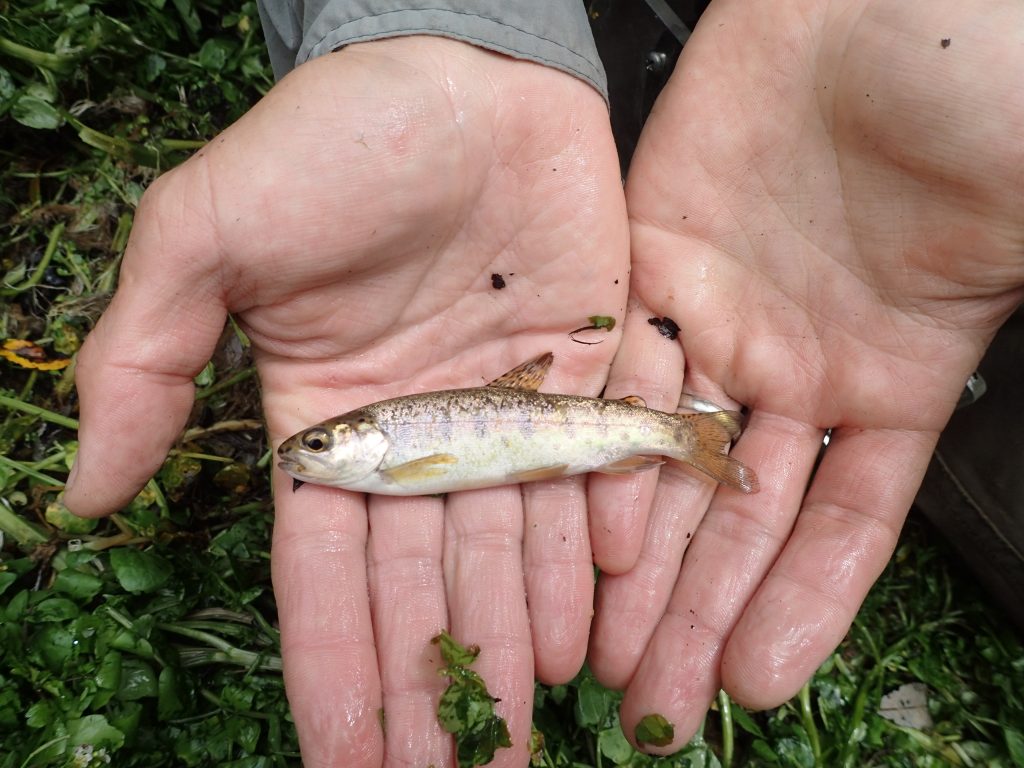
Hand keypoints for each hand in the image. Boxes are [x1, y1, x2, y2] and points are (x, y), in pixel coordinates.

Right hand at [64, 37, 627, 765]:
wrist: (457, 68)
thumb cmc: (329, 140)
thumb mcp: (206, 237)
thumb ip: (144, 364)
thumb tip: (82, 498)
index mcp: (327, 420)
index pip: (328, 575)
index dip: (337, 673)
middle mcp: (422, 430)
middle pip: (428, 586)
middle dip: (439, 688)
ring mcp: (507, 406)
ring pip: (513, 552)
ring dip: (520, 645)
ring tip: (532, 737)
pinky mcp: (586, 370)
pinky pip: (592, 478)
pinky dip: (598, 549)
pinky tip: (602, 625)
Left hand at [585, 0, 1023, 751]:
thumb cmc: (984, 93)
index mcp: (898, 377)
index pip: (844, 528)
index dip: (804, 612)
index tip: (755, 690)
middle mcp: (801, 363)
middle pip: (742, 520)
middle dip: (700, 614)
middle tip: (655, 707)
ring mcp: (726, 316)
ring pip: (675, 464)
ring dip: (645, 561)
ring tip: (612, 653)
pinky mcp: (659, 262)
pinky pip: (626, 374)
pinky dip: (610, 450)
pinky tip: (595, 532)